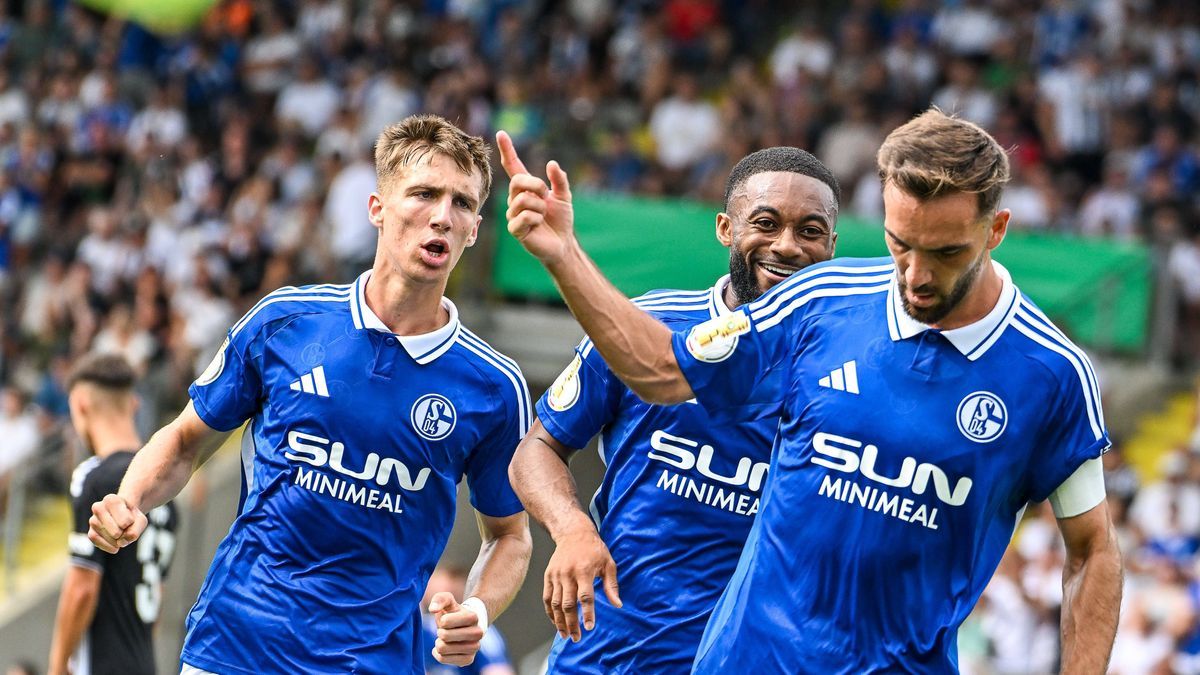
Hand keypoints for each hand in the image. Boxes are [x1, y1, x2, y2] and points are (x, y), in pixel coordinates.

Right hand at [87, 493, 146, 553]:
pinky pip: (95, 540)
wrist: (124, 518)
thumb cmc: (131, 517)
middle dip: (122, 534)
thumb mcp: (140, 521)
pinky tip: (115, 547)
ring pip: (104, 534)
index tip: (130, 521)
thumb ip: (135, 530)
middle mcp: (99, 507)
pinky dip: (107, 546)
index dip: (128, 522)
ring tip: (122, 538)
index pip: (121, 517)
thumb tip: (121, 542)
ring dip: (116, 541)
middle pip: (114, 528)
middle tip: (125, 531)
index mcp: (112, 500)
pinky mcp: (90, 532)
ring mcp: (93, 520)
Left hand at [428, 592, 483, 666]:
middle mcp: (478, 633)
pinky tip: (445, 647)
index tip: (447, 619)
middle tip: (445, 630)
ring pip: (443, 649)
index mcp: (473, 617)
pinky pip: (443, 659)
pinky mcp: (468, 660)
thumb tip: (433, 609)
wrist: (466, 626)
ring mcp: (474, 648)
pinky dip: (439, 654)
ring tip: (446, 639)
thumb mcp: (447, 600)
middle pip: (444, 636)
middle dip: (440, 632)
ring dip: (439, 643)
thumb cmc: (454, 612)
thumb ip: (439, 599)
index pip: (445, 622)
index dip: (442, 620)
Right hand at [496, 130, 575, 265]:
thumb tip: (552, 163)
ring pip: (524, 201)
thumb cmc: (561, 220)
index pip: (513, 166)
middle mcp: (516, 199)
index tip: (501, 133)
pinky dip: (537, 220)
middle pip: (518, 181)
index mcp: (526, 188)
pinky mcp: (515, 229)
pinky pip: (525, 216)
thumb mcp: (564, 196)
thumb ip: (559, 180)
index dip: (508, 150)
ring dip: (540, 207)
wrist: (562, 243)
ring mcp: (513, 214)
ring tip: (543, 216)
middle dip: (536, 186)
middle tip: (546, 197)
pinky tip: (538, 227)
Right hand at [544, 529, 621, 641]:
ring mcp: (556, 575)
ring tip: (566, 635)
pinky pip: (547, 598)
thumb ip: (611, 585)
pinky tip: (556, 622)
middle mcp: (568, 574)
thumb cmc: (594, 549)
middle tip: (577, 638)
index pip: (585, 596)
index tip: (589, 627)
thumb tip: (618, 604)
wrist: (573, 533)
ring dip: (560, 621)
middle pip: (568, 604)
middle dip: (572, 623)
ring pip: (556, 603)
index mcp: (584, 571)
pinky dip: (550, 612)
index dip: (587, 613)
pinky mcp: (548, 576)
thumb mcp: (608, 563)